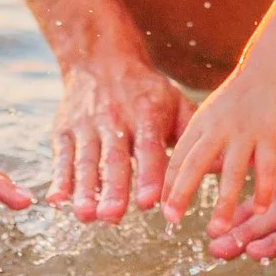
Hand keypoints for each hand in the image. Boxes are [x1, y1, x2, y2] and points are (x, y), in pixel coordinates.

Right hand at [49, 53, 191, 223]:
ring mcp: (86, 126)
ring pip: (86, 161)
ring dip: (85, 190)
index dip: (149, 174)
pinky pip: (62, 157)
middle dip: (113, 189)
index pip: (148, 148)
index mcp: (146, 114)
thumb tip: (219, 167)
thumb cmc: (146, 91)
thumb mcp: (174, 103)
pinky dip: (58, 179)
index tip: (150, 202)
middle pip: (114, 159)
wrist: (99, 58)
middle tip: (112, 217)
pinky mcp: (65, 131)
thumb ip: (192, 136)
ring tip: (86, 216)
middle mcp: (114, 120)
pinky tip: (56, 201)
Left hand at [158, 69, 275, 228]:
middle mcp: (218, 129)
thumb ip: (198, 143)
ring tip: (217, 229)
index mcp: (200, 124)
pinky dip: (262, 190)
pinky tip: (259, 209)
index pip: (178, 157)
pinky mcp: (270, 135)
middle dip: (181, 191)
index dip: (168, 183)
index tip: (162, 208)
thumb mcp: (209, 115)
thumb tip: (180, 177)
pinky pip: (266, 167)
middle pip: (195, 163)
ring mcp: (244, 133)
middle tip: (172, 219)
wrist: (269, 71)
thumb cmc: (237, 99)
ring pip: (231, 171)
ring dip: (224, 202)